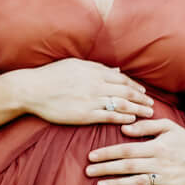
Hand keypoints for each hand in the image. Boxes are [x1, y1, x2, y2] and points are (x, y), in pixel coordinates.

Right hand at [17, 60, 153, 128]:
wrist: (32, 90)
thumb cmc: (51, 76)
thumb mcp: (75, 65)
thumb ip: (97, 68)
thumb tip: (116, 70)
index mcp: (94, 71)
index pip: (121, 79)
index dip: (135, 86)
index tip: (143, 92)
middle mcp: (95, 85)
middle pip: (126, 91)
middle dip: (141, 98)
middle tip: (152, 105)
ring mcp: (91, 100)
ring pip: (121, 104)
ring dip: (137, 109)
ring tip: (148, 114)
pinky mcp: (84, 114)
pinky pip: (108, 116)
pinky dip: (122, 117)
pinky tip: (131, 120)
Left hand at [84, 116, 184, 184]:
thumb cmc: (182, 140)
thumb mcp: (167, 126)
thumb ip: (146, 126)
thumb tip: (123, 129)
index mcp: (157, 146)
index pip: (127, 150)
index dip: (108, 153)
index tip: (91, 156)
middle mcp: (161, 163)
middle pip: (129, 166)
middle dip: (107, 169)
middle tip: (88, 171)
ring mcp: (167, 179)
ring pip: (138, 182)